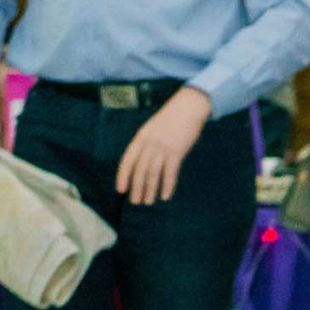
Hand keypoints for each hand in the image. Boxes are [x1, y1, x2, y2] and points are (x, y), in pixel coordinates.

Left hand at [116, 87, 212, 206]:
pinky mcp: (177, 151)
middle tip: (135, 201)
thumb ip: (147, 144)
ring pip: (153, 173)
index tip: (121, 190)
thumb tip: (142, 163)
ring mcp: (163, 148)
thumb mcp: (153, 129)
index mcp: (141, 137)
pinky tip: (165, 196)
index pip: (128, 160)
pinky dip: (167, 185)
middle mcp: (149, 143)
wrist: (188, 107)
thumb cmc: (171, 119)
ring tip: (148, 201)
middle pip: (140, 170)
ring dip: (150, 189)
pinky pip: (170, 172)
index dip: (123, 176)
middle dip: (137, 187)